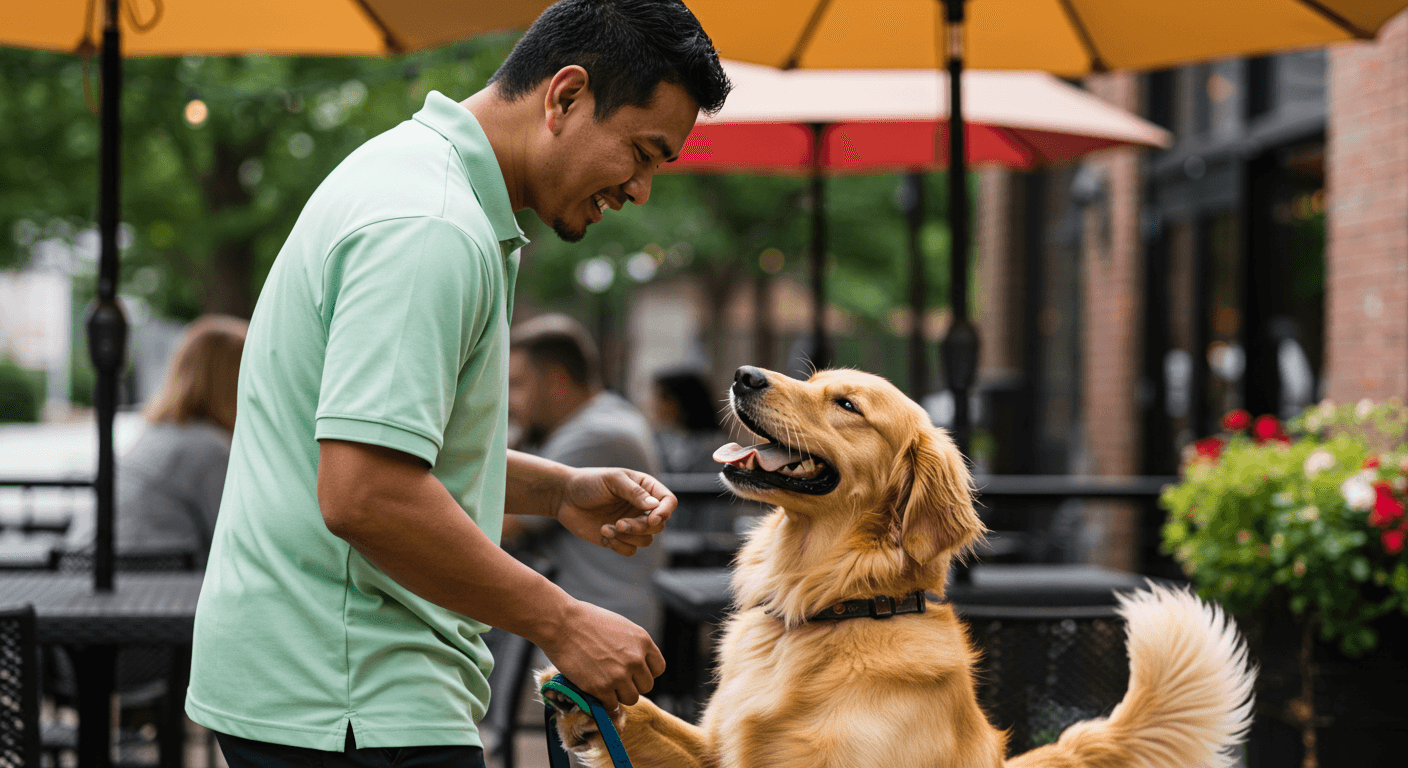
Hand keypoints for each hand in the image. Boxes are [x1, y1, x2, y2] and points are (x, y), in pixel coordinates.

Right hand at [537, 601, 664, 711]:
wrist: (562, 623)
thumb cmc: (587, 621)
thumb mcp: (621, 627)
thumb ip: (633, 646)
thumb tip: (637, 665)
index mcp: (643, 641)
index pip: (658, 669)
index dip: (645, 672)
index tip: (633, 673)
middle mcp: (636, 659)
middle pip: (646, 686)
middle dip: (632, 684)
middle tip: (615, 679)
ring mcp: (619, 675)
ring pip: (631, 698)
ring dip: (619, 695)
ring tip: (605, 685)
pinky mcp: (602, 687)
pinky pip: (612, 705)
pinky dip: (604, 701)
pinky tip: (595, 690)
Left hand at [555, 468, 675, 555]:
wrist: (564, 497)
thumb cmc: (588, 482)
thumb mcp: (612, 480)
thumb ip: (634, 492)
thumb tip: (655, 506)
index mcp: (644, 488)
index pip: (669, 501)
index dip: (665, 511)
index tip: (652, 518)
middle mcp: (641, 507)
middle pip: (659, 525)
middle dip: (641, 527)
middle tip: (620, 523)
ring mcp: (631, 524)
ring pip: (646, 540)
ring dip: (628, 537)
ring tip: (608, 527)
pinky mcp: (618, 539)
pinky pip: (630, 550)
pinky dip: (618, 545)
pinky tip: (603, 533)